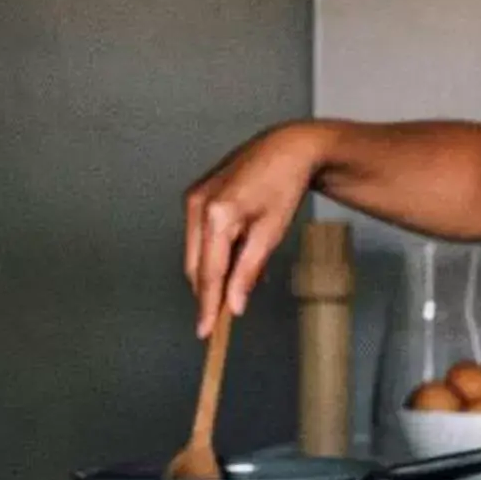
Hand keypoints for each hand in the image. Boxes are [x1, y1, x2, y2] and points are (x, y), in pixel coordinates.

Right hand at [184, 122, 332, 336]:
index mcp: (217, 215)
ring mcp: (193, 199)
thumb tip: (235, 304)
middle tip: (222, 318)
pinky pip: (200, 236)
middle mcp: (197, 205)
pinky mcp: (196, 195)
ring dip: (214, 272)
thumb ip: (249, 270)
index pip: (209, 273)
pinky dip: (216, 252)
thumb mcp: (272, 232)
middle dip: (208, 292)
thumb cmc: (285, 186)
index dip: (208, 305)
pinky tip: (237, 259)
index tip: (206, 331)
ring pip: (197, 252)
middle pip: (197, 266)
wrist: (287, 148)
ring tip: (240, 283)